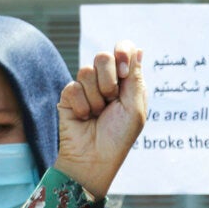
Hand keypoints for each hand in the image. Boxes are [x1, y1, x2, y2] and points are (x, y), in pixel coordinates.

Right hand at [54, 41, 144, 198]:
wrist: (94, 158)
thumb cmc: (119, 136)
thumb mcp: (134, 107)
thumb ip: (134, 77)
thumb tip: (139, 49)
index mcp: (128, 82)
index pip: (125, 50)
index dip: (122, 52)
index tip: (124, 70)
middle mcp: (107, 81)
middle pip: (103, 56)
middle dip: (109, 81)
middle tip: (111, 101)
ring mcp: (87, 87)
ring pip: (86, 70)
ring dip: (96, 98)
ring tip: (98, 114)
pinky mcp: (69, 95)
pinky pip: (73, 87)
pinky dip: (82, 106)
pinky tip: (84, 118)